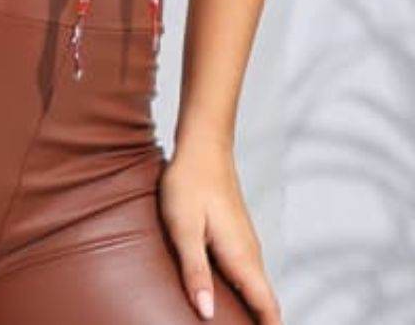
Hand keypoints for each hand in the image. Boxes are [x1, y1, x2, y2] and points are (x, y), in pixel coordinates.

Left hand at [157, 133, 281, 323]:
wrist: (202, 145)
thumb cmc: (189, 183)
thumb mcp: (184, 228)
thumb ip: (195, 270)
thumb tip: (205, 313)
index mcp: (241, 257)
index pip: (267, 307)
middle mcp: (250, 253)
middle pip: (266, 303)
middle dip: (263, 324)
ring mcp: (246, 243)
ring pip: (258, 288)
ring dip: (256, 312)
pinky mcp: (237, 235)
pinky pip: (248, 275)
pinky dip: (248, 294)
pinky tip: (231, 301)